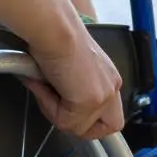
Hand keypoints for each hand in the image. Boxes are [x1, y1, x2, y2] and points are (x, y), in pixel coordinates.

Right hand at [21, 21, 124, 141]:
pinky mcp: (89, 101)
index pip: (110, 112)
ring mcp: (103, 95)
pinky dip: (49, 108)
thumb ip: (73, 87)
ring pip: (81, 127)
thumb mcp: (72, 66)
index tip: (67, 110)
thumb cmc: (57, 37)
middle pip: (111, 126)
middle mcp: (112, 86)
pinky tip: (44, 87)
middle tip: (61, 115)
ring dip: (58, 114)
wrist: (54, 28)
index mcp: (109, 77)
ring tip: (45, 90)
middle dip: (85, 128)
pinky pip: (65, 121)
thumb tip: (54, 101)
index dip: (90, 118)